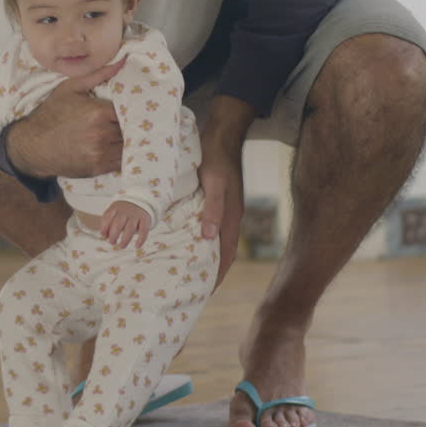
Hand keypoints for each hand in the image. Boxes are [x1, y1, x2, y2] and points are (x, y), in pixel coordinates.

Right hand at [6, 58, 126, 177]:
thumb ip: (98, 75)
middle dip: (130, 125)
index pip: (129, 110)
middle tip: (128, 122)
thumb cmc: (51, 113)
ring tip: (123, 135)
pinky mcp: (97, 167)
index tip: (129, 108)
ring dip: (128, 141)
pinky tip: (116, 148)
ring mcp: (100, 152)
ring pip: (128, 146)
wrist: (33, 144)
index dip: (131, 109)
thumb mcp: (71, 88)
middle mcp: (102, 133)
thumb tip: (123, 61)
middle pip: (130, 129)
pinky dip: (122, 156)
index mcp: (98, 112)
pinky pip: (121, 162)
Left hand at [100, 200, 150, 248]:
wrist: (141, 202)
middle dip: (113, 235)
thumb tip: (104, 237)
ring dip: (125, 240)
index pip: (107, 217)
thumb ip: (108, 224)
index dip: (104, 227)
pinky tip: (137, 246)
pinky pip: (143, 230)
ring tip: (121, 246)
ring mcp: (136, 214)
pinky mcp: (145, 219)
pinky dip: (141, 239)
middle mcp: (125, 211)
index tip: (103, 236)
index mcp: (115, 208)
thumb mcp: (114, 214)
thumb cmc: (124, 213)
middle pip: (117, 224)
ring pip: (130, 228)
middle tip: (112, 243)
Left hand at [198, 95, 253, 286]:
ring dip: (209, 256)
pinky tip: (194, 239)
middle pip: (224, 251)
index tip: (207, 292)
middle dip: (213, 271)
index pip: (226, 254)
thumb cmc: (217, 157)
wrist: (223, 134)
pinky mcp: (220, 199)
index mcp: (231, 216)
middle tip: (197, 288)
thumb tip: (209, 237)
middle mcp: (231, 216)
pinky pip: (214, 226)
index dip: (217, 274)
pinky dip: (206, 238)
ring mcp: (227, 208)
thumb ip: (213, 209)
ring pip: (219, 239)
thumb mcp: (215, 182)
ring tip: (194, 270)